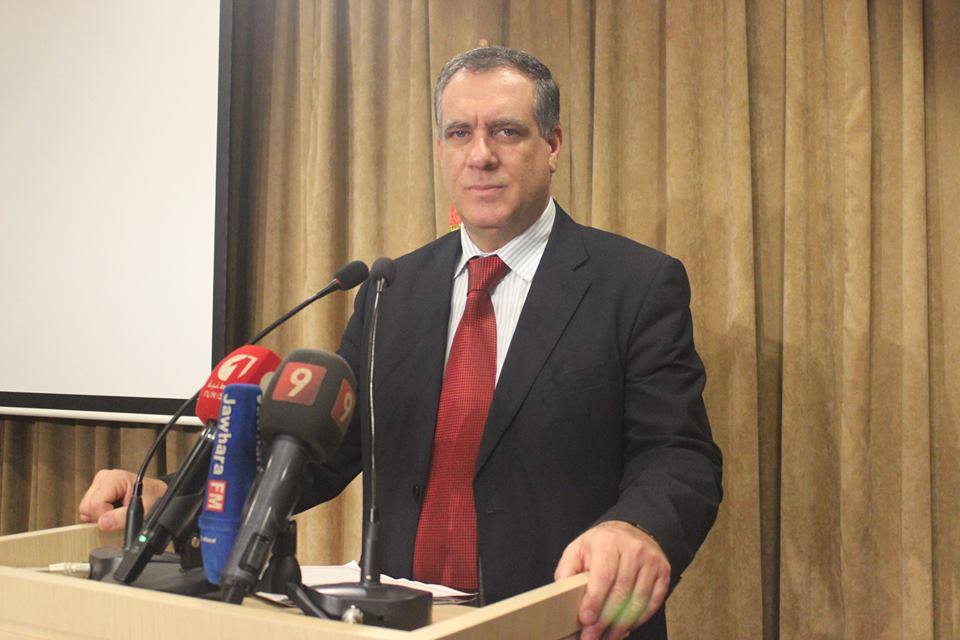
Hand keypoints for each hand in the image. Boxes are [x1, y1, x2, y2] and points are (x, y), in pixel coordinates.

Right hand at [78, 469, 166, 531]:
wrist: (155, 494)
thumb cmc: (151, 498)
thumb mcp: (142, 509)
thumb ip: (121, 518)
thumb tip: (103, 523)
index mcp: (114, 478)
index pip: (95, 504)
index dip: (104, 516)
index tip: (118, 516)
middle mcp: (104, 478)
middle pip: (86, 506)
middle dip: (100, 516)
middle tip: (118, 514)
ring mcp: (99, 482)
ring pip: (85, 508)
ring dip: (99, 515)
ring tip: (117, 510)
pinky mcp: (96, 489)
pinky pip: (87, 508)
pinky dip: (98, 513)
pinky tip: (112, 509)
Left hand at [555, 520, 670, 639]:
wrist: (630, 532)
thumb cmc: (600, 545)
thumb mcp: (578, 550)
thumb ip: (568, 571)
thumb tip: (561, 596)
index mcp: (607, 542)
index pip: (603, 575)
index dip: (595, 600)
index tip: (586, 620)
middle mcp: (633, 549)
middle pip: (620, 592)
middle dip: (604, 620)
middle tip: (591, 637)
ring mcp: (651, 561)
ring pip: (637, 601)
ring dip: (621, 625)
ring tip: (606, 637)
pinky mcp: (663, 573)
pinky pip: (652, 603)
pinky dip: (638, 620)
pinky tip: (624, 628)